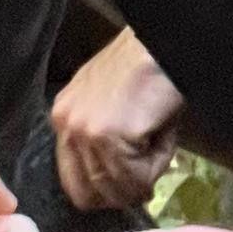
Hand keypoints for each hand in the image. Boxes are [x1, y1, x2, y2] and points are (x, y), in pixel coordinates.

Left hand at [53, 30, 185, 211]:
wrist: (167, 38)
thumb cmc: (151, 66)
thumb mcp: (116, 104)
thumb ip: (108, 143)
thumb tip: (126, 185)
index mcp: (64, 116)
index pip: (73, 181)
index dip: (105, 191)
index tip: (131, 186)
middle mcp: (65, 125)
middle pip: (87, 193)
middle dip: (121, 193)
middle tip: (147, 181)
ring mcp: (83, 131)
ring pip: (113, 189)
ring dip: (143, 178)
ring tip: (161, 148)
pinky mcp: (108, 136)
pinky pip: (136, 177)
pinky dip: (157, 166)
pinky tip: (165, 138)